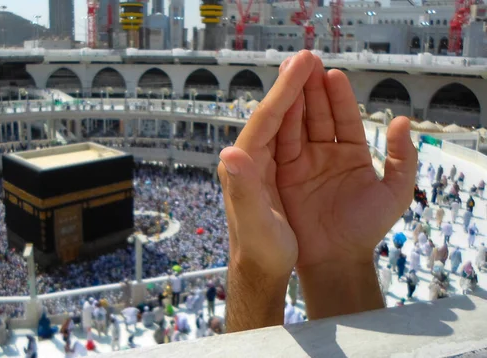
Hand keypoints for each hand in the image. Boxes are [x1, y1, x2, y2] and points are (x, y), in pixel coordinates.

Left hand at [219, 51, 315, 331]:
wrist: (262, 270)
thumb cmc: (261, 251)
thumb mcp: (254, 225)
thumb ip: (241, 189)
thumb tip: (230, 152)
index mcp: (244, 167)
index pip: (265, 119)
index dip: (284, 90)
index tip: (303, 64)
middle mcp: (250, 160)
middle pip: (273, 114)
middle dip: (291, 85)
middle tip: (308, 56)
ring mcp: (263, 165)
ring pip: (283, 123)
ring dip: (298, 97)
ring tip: (312, 71)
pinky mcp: (275, 173)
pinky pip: (291, 139)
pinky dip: (303, 119)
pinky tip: (311, 106)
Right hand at [275, 56, 416, 267]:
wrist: (336, 257)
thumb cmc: (366, 227)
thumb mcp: (395, 192)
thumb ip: (402, 158)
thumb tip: (402, 121)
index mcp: (350, 153)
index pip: (344, 117)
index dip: (339, 96)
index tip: (332, 74)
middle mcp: (325, 152)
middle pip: (317, 113)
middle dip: (311, 87)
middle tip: (305, 61)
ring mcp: (303, 161)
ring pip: (298, 123)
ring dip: (294, 98)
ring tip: (289, 73)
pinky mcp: (284, 172)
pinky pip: (282, 144)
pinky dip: (280, 123)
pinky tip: (278, 103)